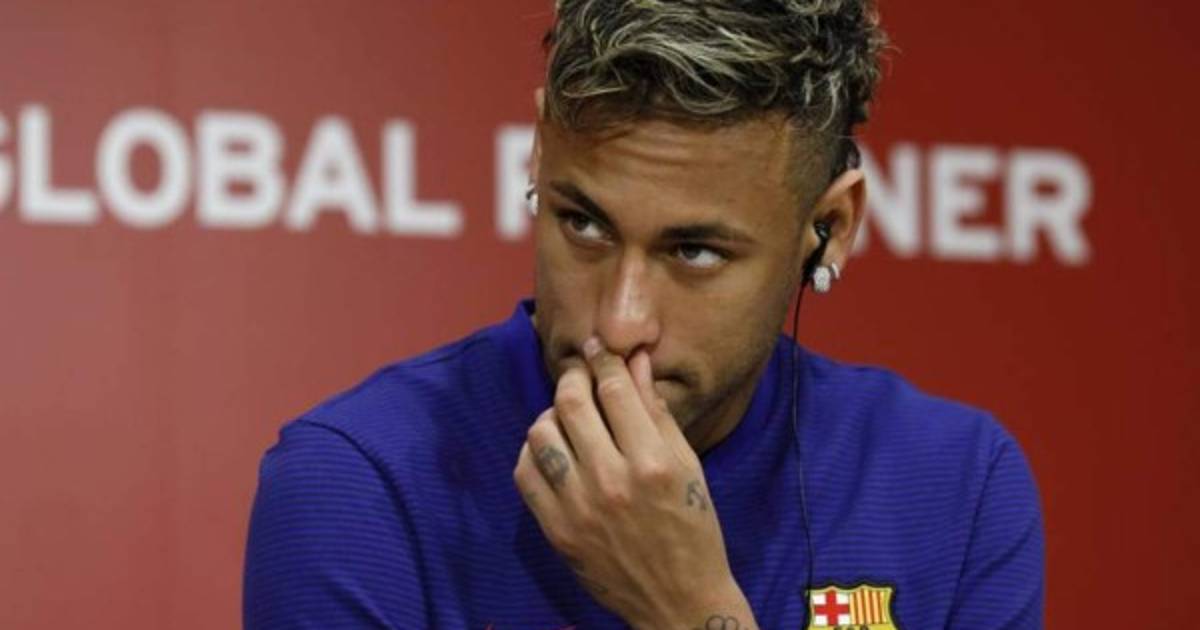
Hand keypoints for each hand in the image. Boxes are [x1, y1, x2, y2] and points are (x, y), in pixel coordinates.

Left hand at [513, 338, 756, 628]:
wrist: (677, 600)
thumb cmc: (693, 529)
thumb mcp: (687, 467)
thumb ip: (656, 412)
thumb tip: (635, 360)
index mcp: (652, 463)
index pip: (615, 390)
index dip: (605, 360)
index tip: (599, 348)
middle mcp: (611, 482)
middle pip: (572, 403)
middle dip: (574, 378)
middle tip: (580, 374)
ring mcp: (578, 508)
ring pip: (541, 433)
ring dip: (552, 415)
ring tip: (567, 417)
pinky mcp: (555, 531)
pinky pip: (525, 474)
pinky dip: (533, 453)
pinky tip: (553, 451)